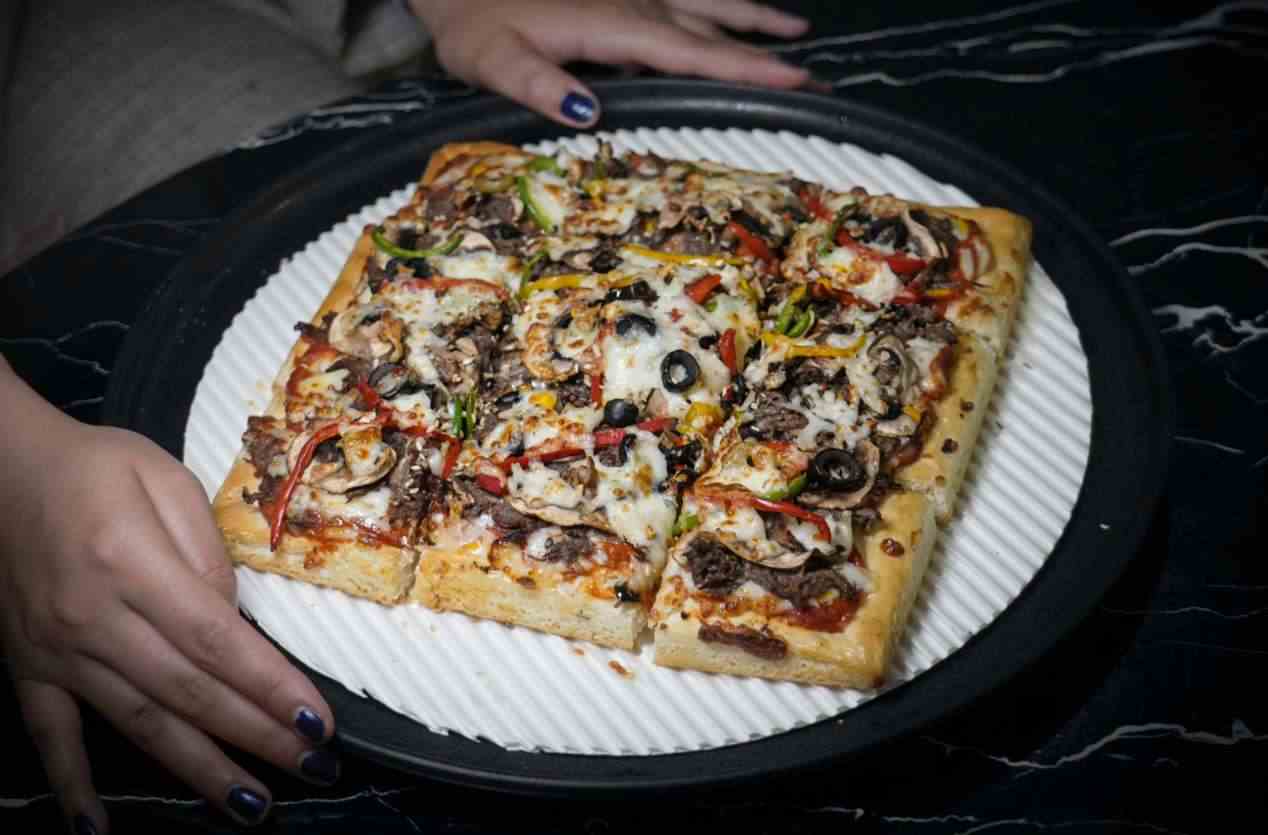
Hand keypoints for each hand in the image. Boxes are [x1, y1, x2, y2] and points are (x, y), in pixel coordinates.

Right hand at [0, 363, 337, 832]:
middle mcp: (93, 617)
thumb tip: (237, 623)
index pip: (217, 641)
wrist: (2, 466)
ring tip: (252, 806)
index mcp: (132, 563)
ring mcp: (56, 650)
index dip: (270, 688)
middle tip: (313, 769)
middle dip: (256, 736)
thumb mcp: (167, 481)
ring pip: (138, 723)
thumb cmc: (97, 467)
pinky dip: (72, 784)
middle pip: (189, 691)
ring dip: (199, 769)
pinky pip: (50, 735)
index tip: (319, 723)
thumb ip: (207, 554)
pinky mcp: (28, 666)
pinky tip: (96, 827)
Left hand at [410, 0, 810, 126]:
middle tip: (816, 78)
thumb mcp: (492, 60)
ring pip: (706, 3)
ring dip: (752, 18)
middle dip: (767, 53)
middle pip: (714, 29)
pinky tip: (734, 10)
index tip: (794, 82)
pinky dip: (719, 3)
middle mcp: (633, 3)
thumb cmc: (474, 22)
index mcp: (612, 25)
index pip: (692, 53)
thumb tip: (588, 114)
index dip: (744, 70)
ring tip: (797, 30)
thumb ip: (537, 85)